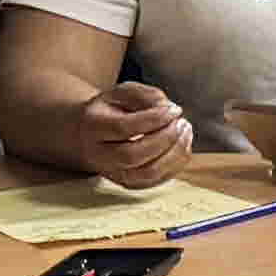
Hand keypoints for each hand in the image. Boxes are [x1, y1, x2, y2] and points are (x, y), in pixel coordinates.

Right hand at [78, 79, 193, 185]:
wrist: (90, 134)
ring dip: (175, 153)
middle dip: (165, 138)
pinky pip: (157, 180)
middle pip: (133, 155)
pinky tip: (182, 143)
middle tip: (181, 122)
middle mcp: (99, 154)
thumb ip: (146, 95)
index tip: (175, 109)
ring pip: (147, 173)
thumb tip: (169, 108)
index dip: (154, 119)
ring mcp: (114, 173)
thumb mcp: (123, 92)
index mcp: (93, 126)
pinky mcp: (130, 183)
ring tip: (185, 131)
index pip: (123, 128)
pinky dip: (177, 163)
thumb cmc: (112, 110)